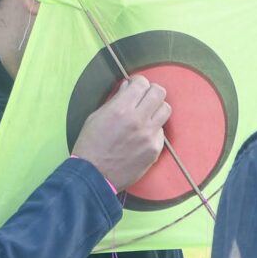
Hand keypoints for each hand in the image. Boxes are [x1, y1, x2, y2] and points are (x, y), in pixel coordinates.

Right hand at [71, 75, 170, 189]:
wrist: (94, 175)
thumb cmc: (90, 144)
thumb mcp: (96, 117)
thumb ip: (115, 100)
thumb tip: (128, 86)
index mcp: (120, 109)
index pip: (142, 83)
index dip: (138, 82)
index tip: (135, 87)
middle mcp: (138, 119)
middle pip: (159, 92)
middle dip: (151, 91)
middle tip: (143, 98)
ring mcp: (149, 135)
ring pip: (166, 109)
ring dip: (156, 108)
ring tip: (146, 114)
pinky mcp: (155, 149)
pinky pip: (161, 131)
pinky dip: (154, 129)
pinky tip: (142, 135)